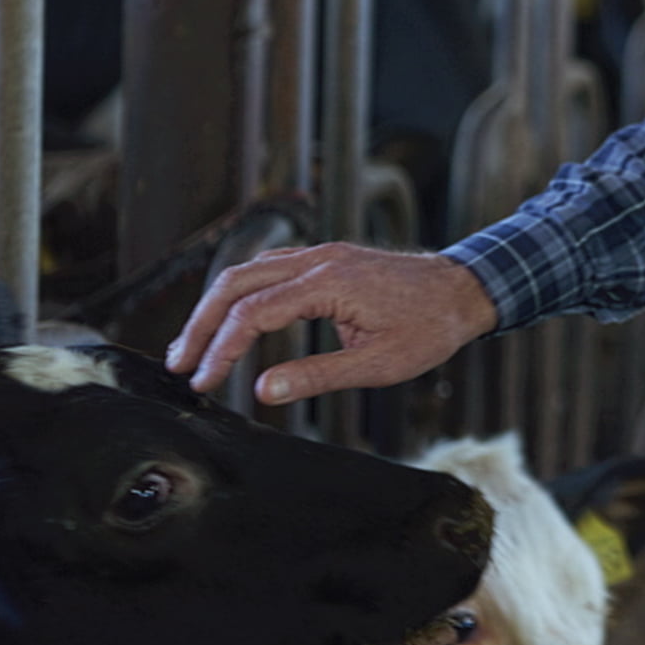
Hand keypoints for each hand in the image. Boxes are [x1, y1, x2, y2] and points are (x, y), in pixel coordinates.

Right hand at [165, 244, 499, 406]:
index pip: (252, 313)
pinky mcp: (326, 259)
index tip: (201, 381)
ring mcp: (321, 254)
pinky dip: (240, 295)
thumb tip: (264, 390)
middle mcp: (317, 259)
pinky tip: (230, 321)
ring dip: (215, 307)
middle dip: (200, 323)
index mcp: (328, 283)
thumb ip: (318, 376)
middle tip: (178, 364)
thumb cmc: (431, 328)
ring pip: (247, 271)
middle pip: (235, 283)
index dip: (220, 348)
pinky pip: (269, 269)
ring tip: (193, 347)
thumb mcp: (379, 364)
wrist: (466, 290)